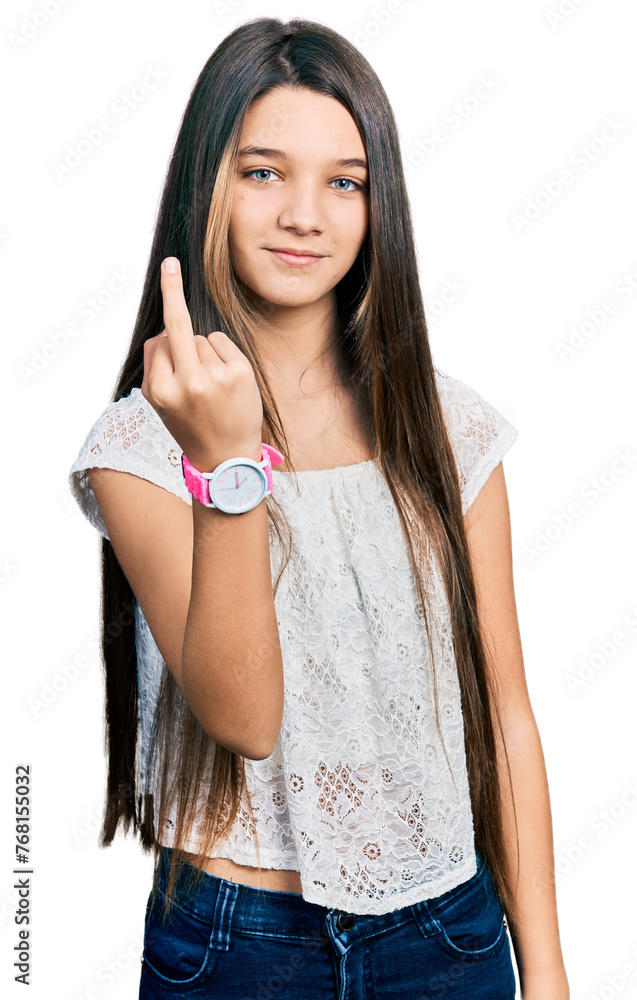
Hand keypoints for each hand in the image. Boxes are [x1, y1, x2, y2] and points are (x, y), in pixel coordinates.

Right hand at [141, 257, 263, 470]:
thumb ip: (156, 366)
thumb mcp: (161, 404)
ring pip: (202, 338)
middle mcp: (187, 383)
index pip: (158, 343)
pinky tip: (225, 379)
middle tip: (170, 264)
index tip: (164, 282)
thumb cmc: (191, 425)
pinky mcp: (240, 373)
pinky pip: (222, 342)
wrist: (226, 457)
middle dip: (171, 291)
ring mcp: (216, 377)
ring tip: (211, 386)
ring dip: (204, 352)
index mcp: (162, 391)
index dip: (165, 339)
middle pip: (178, 326)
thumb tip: (165, 328)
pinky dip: (222, 353)